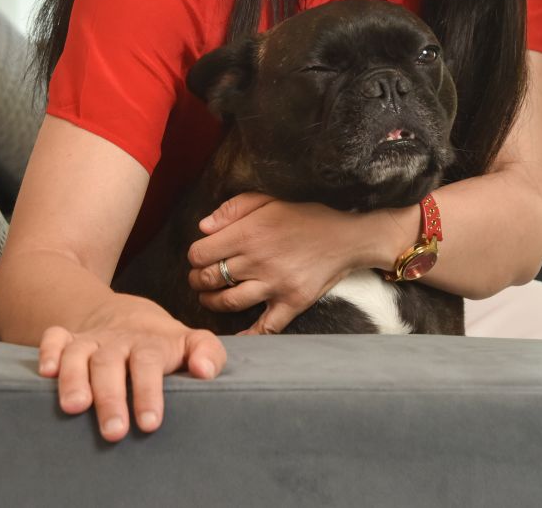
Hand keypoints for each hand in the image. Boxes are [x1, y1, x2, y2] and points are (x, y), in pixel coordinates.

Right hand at [36, 293, 225, 441]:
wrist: (128, 314)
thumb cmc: (164, 343)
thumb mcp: (191, 341)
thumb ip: (208, 352)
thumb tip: (204, 371)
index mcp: (149, 344)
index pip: (149, 363)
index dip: (149, 392)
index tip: (150, 424)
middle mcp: (117, 342)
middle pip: (110, 364)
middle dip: (110, 397)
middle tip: (114, 431)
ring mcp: (91, 340)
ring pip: (78, 353)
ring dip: (74, 378)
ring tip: (74, 407)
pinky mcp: (69, 339)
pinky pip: (54, 338)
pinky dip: (47, 351)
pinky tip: (45, 374)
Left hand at [187, 192, 374, 333]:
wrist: (347, 237)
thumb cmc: (306, 217)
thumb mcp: (268, 201)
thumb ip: (232, 209)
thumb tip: (202, 228)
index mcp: (249, 233)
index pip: (200, 253)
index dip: (194, 256)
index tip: (200, 256)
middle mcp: (258, 261)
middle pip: (209, 278)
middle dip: (197, 279)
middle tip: (198, 279)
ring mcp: (275, 285)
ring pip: (228, 302)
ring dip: (211, 302)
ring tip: (210, 297)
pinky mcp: (292, 303)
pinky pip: (265, 327)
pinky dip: (248, 336)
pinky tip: (234, 340)